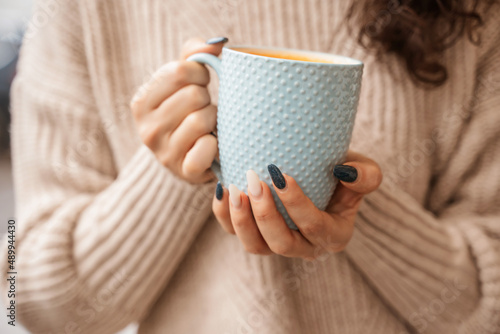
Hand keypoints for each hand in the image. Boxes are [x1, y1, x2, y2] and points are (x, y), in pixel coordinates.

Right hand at [131, 37, 225, 183]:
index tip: (199, 84)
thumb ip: (194, 55)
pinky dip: (216, 145)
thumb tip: (216, 43)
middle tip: (203, 109)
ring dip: (214, 121)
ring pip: (201, 120)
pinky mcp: (184, 171)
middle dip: (206, 99)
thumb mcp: (184, 82)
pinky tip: (211, 145)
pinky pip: (206, 149)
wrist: (191, 159)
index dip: (200, 74)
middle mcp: (147, 129)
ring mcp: (164, 153)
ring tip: (208, 126)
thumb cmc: (188, 113)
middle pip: (193, 95)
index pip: (179, 71)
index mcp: (142, 102)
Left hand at [212, 151, 382, 259]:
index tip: (281, 174)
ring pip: (256, 247)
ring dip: (242, 220)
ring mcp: (279, 244)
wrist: (319, 174)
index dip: (297, 204)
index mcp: (334, 235)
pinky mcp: (256, 235)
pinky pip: (237, 234)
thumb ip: (366, 175)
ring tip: (234, 188)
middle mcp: (306, 247)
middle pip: (282, 244)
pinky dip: (225, 216)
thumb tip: (343, 172)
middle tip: (254, 180)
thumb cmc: (341, 174)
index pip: (314, 226)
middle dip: (265, 214)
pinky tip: (222, 189)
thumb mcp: (364, 171)